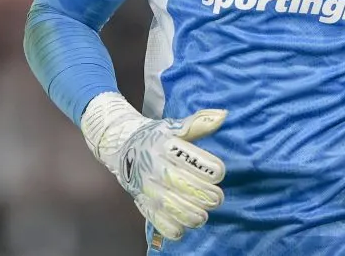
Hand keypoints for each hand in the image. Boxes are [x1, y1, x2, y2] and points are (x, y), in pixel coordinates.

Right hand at [82, 94, 227, 240]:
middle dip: (202, 194)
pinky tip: (182, 229)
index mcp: (164, 145)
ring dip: (188, 213)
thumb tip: (223, 116)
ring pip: (168, 204)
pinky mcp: (141, 200)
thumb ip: (199, 124)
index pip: (187, 157)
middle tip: (217, 198)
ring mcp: (146, 186)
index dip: (206, 167)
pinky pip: (154, 218)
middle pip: (180, 183)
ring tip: (203, 216)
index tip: (220, 173)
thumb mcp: (173, 126)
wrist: (121, 145)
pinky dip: (168, 226)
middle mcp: (154, 166)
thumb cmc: (155, 136)